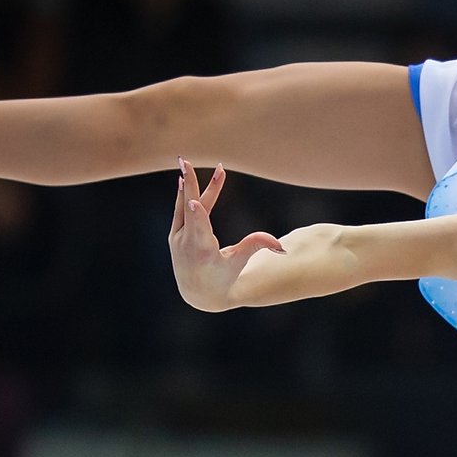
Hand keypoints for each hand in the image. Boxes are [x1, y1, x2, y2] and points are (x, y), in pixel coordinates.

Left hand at [169, 161, 283, 311]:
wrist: (199, 293)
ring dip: (186, 184)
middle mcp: (186, 243)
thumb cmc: (224, 276)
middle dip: (190, 185)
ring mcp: (177, 238)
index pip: (199, 229)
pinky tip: (183, 178)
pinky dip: (182, 194)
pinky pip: (179, 210)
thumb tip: (282, 246)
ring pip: (182, 206)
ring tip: (185, 162)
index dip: (196, 214)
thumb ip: (257, 246)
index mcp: (203, 252)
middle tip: (186, 162)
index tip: (193, 201)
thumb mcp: (240, 262)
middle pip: (189, 209)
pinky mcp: (174, 234)